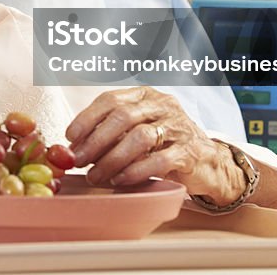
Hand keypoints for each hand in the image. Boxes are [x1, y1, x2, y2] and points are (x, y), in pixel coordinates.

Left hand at [65, 86, 244, 204]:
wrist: (207, 163)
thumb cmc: (163, 145)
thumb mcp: (136, 130)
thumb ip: (110, 133)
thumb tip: (73, 147)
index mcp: (144, 96)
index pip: (110, 99)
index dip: (87, 117)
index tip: (70, 137)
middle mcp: (162, 105)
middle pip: (122, 117)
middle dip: (95, 141)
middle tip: (79, 161)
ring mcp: (178, 127)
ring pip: (139, 138)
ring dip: (112, 159)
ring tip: (96, 176)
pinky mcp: (190, 151)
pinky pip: (159, 160)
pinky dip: (135, 171)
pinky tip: (120, 180)